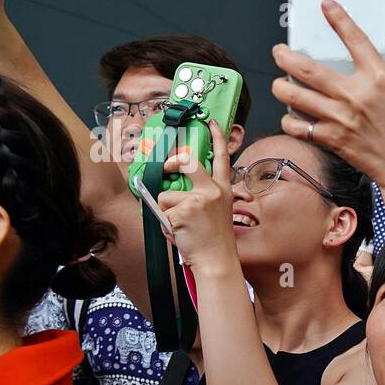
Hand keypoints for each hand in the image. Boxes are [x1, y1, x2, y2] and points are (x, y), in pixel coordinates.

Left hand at [156, 121, 237, 273]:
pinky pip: (161, 211)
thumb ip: (200, 197)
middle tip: (167, 170)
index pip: (221, 157)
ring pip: (165, 195)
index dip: (216, 137)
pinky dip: (165, 224)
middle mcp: (213, 190)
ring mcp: (198, 199)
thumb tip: (173, 190)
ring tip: (180, 226)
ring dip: (166, 212)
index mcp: (223, 190)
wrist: (217, 262)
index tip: (210, 122)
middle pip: (186, 162)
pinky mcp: (184, 209)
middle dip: (171, 164)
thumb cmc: (215, 241)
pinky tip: (179, 232)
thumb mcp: (216, 212)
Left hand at [272, 3, 384, 189]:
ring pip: (295, 96)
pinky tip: (292, 117)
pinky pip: (299, 127)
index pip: (355, 39)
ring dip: (281, 87)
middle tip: (280, 52)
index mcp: (380, 79)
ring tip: (280, 84)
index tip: (327, 7)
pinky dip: (290, 121)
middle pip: (308, 68)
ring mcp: (341, 118)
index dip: (339, 19)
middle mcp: (356, 95)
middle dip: (285, 56)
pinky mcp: (333, 139)